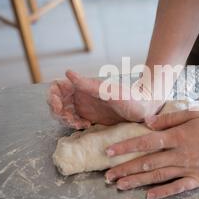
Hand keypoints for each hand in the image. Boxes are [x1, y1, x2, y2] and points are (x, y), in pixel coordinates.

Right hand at [48, 70, 163, 128]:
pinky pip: (74, 121)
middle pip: (57, 103)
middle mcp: (81, 96)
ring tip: (81, 124)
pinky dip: (75, 125)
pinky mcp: (91, 117)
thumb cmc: (131, 97)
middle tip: (73, 120)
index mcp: (83, 87)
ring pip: (64, 114)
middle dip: (59, 112)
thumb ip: (88, 84)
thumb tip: (68, 72)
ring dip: (66, 120)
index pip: (57, 87)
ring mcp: (85, 107)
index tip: (60, 106)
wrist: (146, 108)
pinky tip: (86, 126)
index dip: (52, 96)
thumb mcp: (109, 92)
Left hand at [104, 109, 198, 198]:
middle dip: (125, 169)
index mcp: (178, 136)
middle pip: (147, 163)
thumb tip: (148, 123)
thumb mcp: (195, 113)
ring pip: (158, 176)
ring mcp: (189, 168)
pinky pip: (178, 187)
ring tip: (120, 185)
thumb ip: (170, 119)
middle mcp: (180, 154)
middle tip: (108, 176)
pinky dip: (163, 192)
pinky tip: (149, 196)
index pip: (145, 142)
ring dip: (137, 181)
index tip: (109, 152)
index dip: (125, 147)